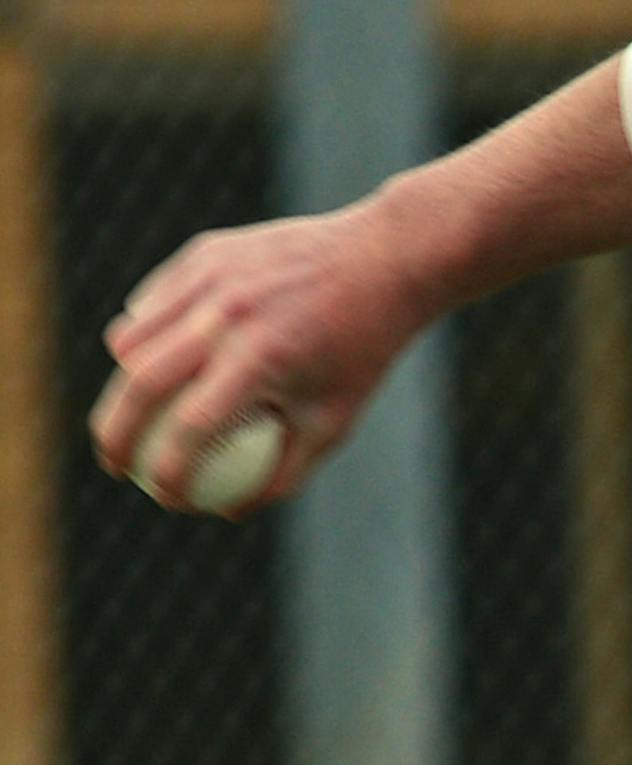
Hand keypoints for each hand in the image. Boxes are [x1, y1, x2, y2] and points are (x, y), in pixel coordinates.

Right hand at [89, 198, 435, 511]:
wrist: (385, 260)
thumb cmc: (362, 350)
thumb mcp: (336, 420)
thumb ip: (283, 472)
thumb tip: (228, 512)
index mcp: (260, 359)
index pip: (189, 430)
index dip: (168, 475)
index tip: (166, 498)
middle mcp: (226, 315)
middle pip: (138, 385)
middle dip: (113, 437)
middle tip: (115, 465)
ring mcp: (211, 277)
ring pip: (131, 339)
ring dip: (124, 384)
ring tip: (136, 415)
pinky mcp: (205, 253)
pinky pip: (153, 303)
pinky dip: (146, 336)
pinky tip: (159, 362)